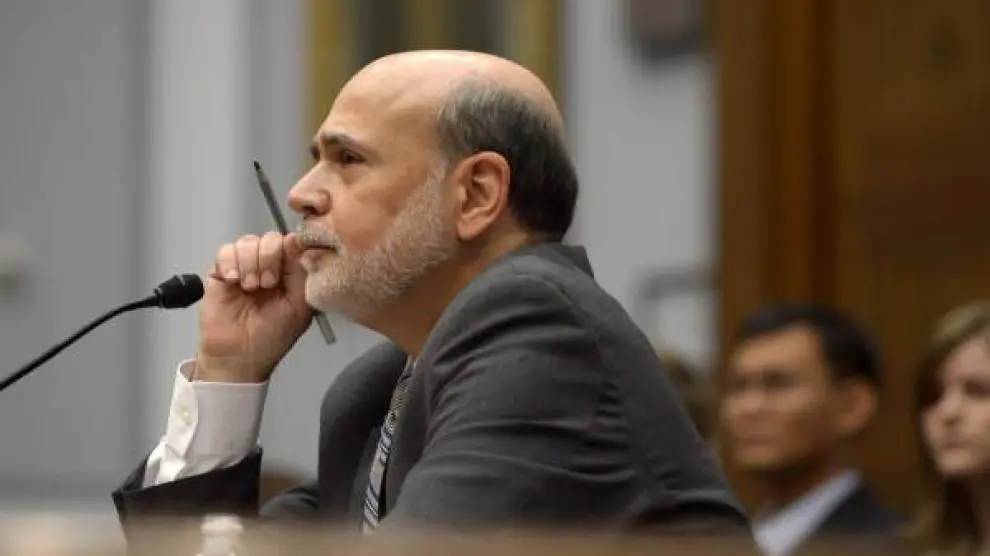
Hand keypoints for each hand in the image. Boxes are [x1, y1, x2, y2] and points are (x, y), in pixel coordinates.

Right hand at [194, 232, 312, 382]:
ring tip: (250, 287)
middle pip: (271, 238)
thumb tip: (296, 241)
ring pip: (247, 241)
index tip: (288, 267)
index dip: (290, 249)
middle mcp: (268, 266)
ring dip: (250, 262)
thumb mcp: (300, 307)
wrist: (239, 356)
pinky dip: (230, 263)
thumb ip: (302, 274)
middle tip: (266, 285)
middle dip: (269, 257)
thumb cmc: (273, 336)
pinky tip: (233, 281)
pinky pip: (225, 251)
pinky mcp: (220, 272)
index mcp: (290, 273)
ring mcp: (244, 267)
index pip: (293, 243)